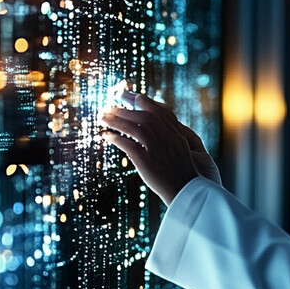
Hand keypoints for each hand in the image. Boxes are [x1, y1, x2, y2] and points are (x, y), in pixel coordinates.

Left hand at [99, 90, 220, 205]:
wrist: (188, 192)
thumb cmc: (183, 172)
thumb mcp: (181, 149)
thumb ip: (169, 135)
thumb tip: (153, 125)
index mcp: (176, 133)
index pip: (158, 110)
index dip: (143, 101)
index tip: (131, 96)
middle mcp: (167, 137)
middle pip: (143, 116)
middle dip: (125, 109)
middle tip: (109, 105)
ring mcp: (157, 148)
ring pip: (134, 127)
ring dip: (116, 120)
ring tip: (102, 117)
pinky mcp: (147, 161)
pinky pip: (128, 145)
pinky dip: (116, 138)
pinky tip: (106, 136)